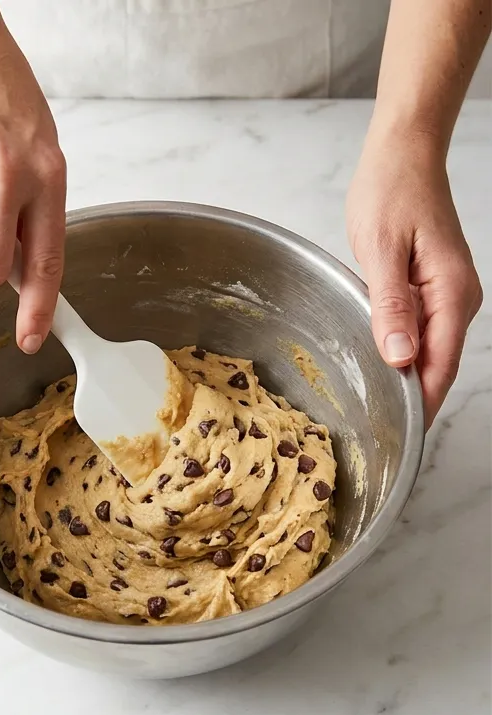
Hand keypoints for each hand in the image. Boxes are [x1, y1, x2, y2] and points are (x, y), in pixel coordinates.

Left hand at [347, 134, 481, 425]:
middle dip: (412, 400)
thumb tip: (401, 355)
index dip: (419, 404)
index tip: (400, 437)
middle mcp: (458, 300)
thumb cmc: (390, 193)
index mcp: (451, 294)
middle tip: (378, 435)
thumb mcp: (381, 250)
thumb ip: (391, 305)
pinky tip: (381, 367)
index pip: (439, 365)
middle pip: (438, 364)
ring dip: (407, 379)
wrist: (404, 157)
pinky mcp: (434, 289)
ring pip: (430, 351)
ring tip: (375, 412)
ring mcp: (449, 295)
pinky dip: (405, 353)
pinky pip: (423, 332)